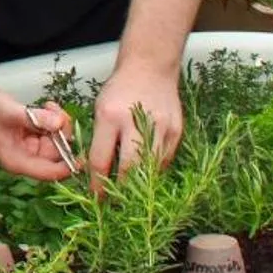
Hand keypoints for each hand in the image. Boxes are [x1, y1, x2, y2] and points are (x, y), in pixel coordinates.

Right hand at [0, 87, 78, 181]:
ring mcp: (28, 146)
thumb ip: (36, 119)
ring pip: (56, 140)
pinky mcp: (31, 135)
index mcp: (17, 161)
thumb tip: (59, 123)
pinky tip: (46, 106)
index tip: (83, 156)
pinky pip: (50, 131)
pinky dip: (52, 119)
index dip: (68, 166)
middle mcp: (24, 157)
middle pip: (56, 154)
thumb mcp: (11, 112)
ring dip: (58, 123)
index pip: (49, 172)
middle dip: (62, 133)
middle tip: (58, 113)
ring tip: (49, 106)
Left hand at [87, 62, 183, 194]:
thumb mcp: (100, 110)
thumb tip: (98, 174)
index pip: (101, 160)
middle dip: (120, 191)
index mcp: (110, 117)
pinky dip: (154, 170)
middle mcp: (136, 122)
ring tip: (131, 196)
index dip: (97, 185)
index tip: (95, 199)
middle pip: (129, 169)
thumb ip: (100, 140)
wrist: (150, 67)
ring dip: (140, 185)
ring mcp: (160, 127)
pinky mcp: (176, 130)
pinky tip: (146, 175)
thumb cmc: (119, 90)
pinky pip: (165, 160)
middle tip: (115, 204)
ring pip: (150, 168)